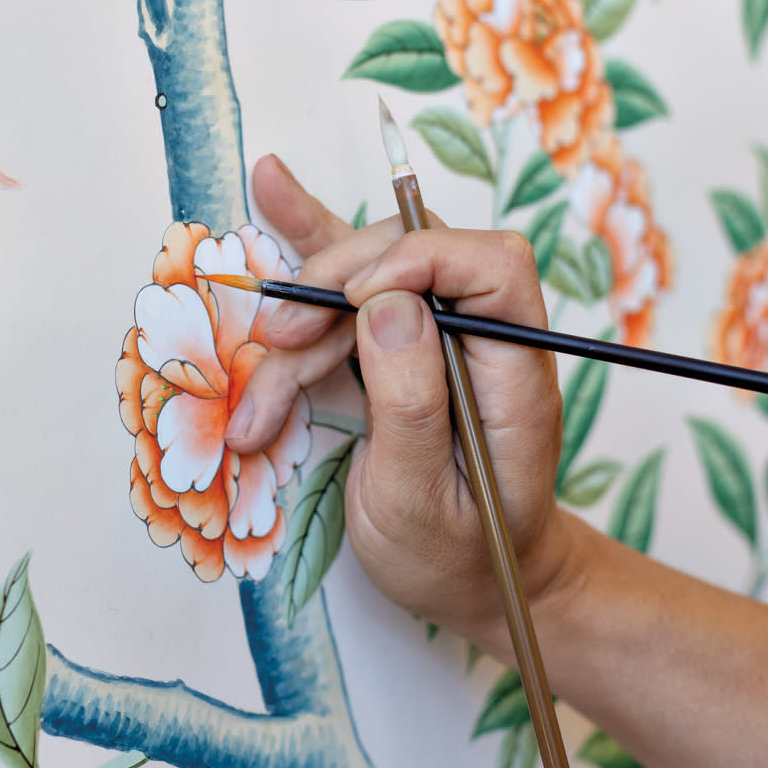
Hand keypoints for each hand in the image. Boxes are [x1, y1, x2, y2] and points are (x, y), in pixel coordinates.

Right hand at [228, 155, 576, 643]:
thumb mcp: (423, 499)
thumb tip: (388, 304)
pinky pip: (348, 285)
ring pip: (360, 283)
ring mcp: (432, 334)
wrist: (466, 583)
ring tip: (255, 411)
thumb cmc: (458, 555)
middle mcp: (476, 336)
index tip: (354, 304)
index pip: (489, 266)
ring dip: (296, 330)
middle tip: (281, 337)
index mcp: (513, 370)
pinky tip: (273, 184)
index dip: (419, 261)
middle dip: (336, 285)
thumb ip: (412, 403)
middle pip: (411, 256)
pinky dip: (305, 242)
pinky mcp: (390, 345)